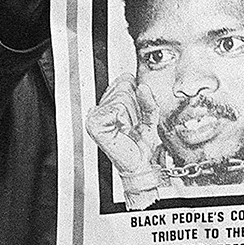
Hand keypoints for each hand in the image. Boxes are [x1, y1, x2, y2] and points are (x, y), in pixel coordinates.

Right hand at [87, 74, 163, 207]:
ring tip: (128, 129)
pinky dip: (125, 120)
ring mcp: (94, 115)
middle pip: (125, 86)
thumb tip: (142, 87)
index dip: (138, 97)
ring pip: (123, 97)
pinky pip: (117, 108)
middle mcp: (99, 107)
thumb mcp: (150, 117)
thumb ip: (148, 100)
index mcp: (109, 102)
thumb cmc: (141, 144)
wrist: (139, 165)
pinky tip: (122, 131)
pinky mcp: (94, 122)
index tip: (136, 115)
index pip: (126, 79)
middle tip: (133, 124)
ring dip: (132, 115)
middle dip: (136, 107)